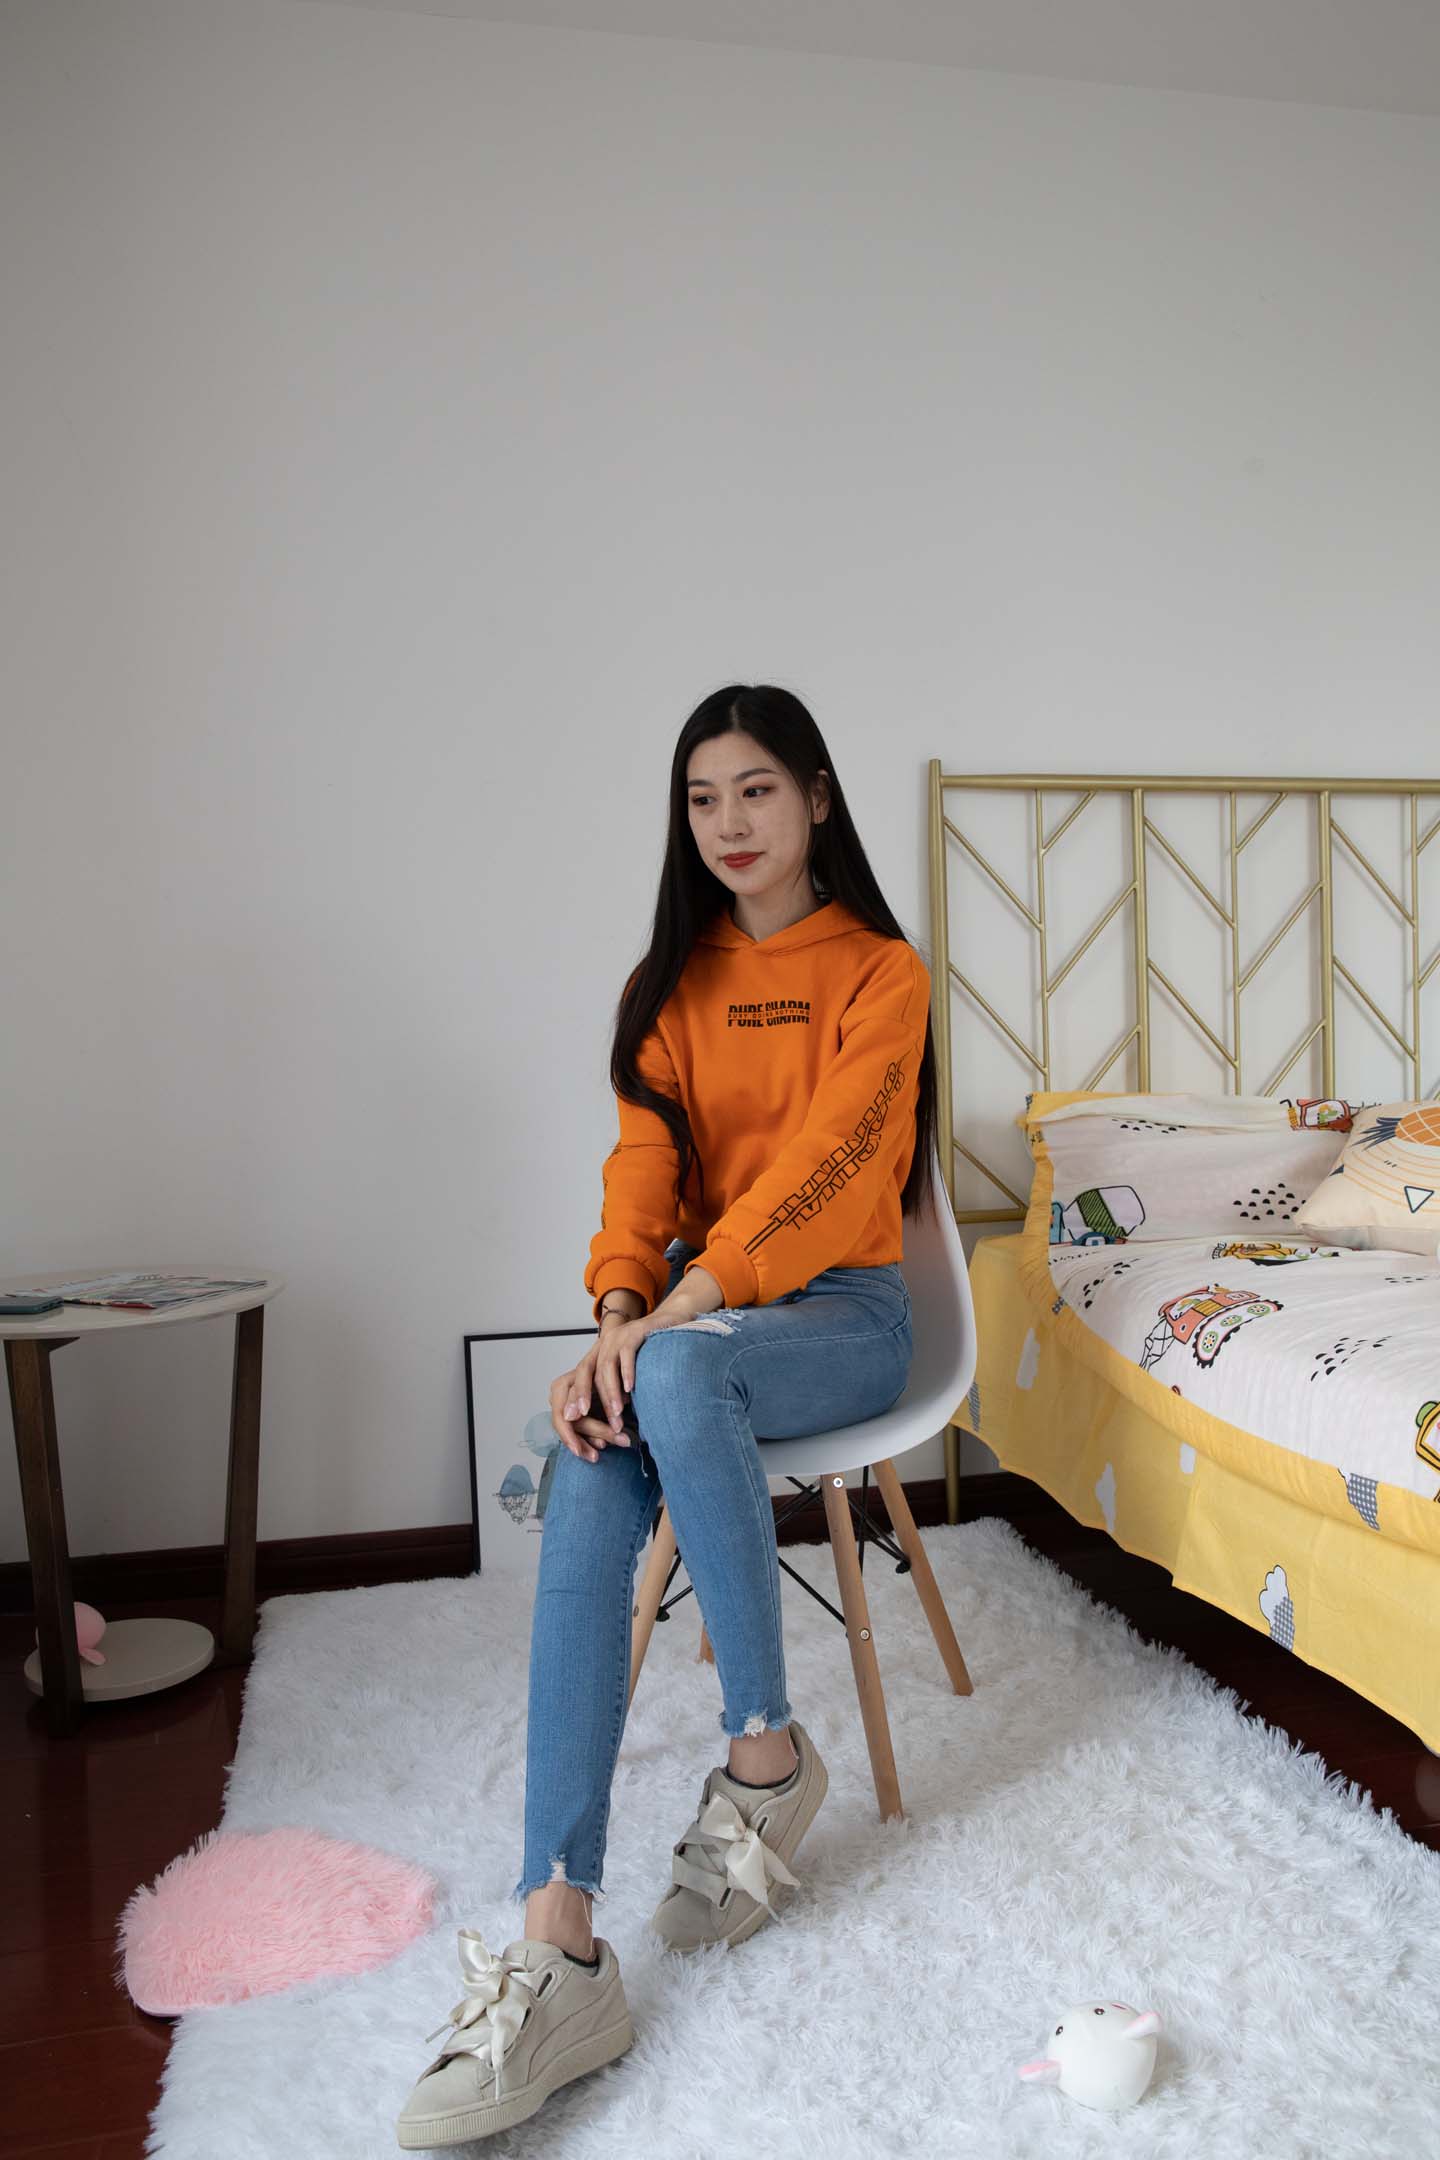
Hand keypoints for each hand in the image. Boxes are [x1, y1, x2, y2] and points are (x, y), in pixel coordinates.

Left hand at [549, 1271, 726, 1462]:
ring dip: (611, 1392)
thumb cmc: (650, 1351)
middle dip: (583, 1395)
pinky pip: (627, 1353)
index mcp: (599, 1352)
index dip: (575, 1396)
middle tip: (582, 1416)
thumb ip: (617, 1386)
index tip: (570, 1418)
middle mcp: (604, 1343)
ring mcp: (619, 1336)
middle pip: (587, 1371)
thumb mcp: (627, 1369)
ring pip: (607, 1366)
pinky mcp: (636, 1331)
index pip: (581, 1375)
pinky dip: (627, 1372)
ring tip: (615, 1413)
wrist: (671, 1321)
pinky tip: (630, 1389)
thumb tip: (614, 1417)